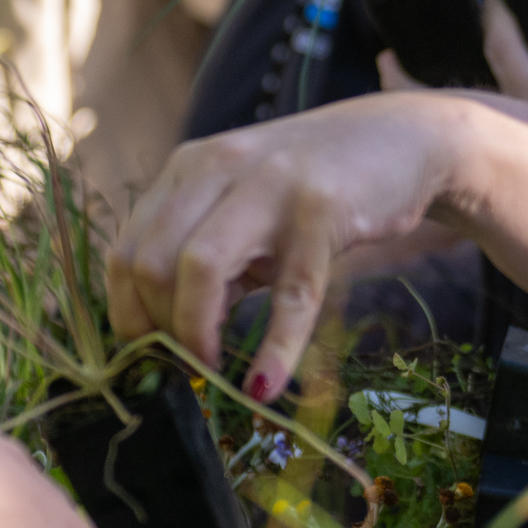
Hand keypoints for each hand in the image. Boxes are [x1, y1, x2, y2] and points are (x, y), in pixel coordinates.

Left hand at [109, 94, 476, 400]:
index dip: (129, 315)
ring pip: (198, 268)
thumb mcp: (245, 208)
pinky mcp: (322, 210)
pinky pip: (290, 294)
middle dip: (159, 331)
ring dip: (196, 336)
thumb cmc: (314, 186)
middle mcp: (217, 167)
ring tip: (214, 370)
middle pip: (149, 262)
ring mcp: (269, 185)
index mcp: (188, 169)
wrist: (403, 139)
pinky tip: (266, 388)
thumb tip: (171, 337)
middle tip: (185, 365)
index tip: (153, 353)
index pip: (125, 251)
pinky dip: (274, 351)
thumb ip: (206, 258)